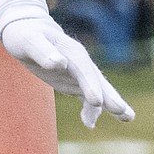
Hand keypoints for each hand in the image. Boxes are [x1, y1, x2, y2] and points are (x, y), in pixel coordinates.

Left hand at [0, 14, 134, 127]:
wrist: (27, 29)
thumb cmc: (25, 35)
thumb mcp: (29, 41)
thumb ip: (43, 52)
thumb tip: (60, 64)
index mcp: (71, 51)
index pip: (83, 70)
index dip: (90, 85)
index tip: (97, 101)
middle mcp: (79, 62)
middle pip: (97, 81)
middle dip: (110, 97)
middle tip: (124, 113)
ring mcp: (78, 73)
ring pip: (98, 89)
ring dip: (111, 103)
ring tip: (128, 117)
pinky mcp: (74, 81)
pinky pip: (86, 97)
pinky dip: (90, 110)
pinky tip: (90, 124)